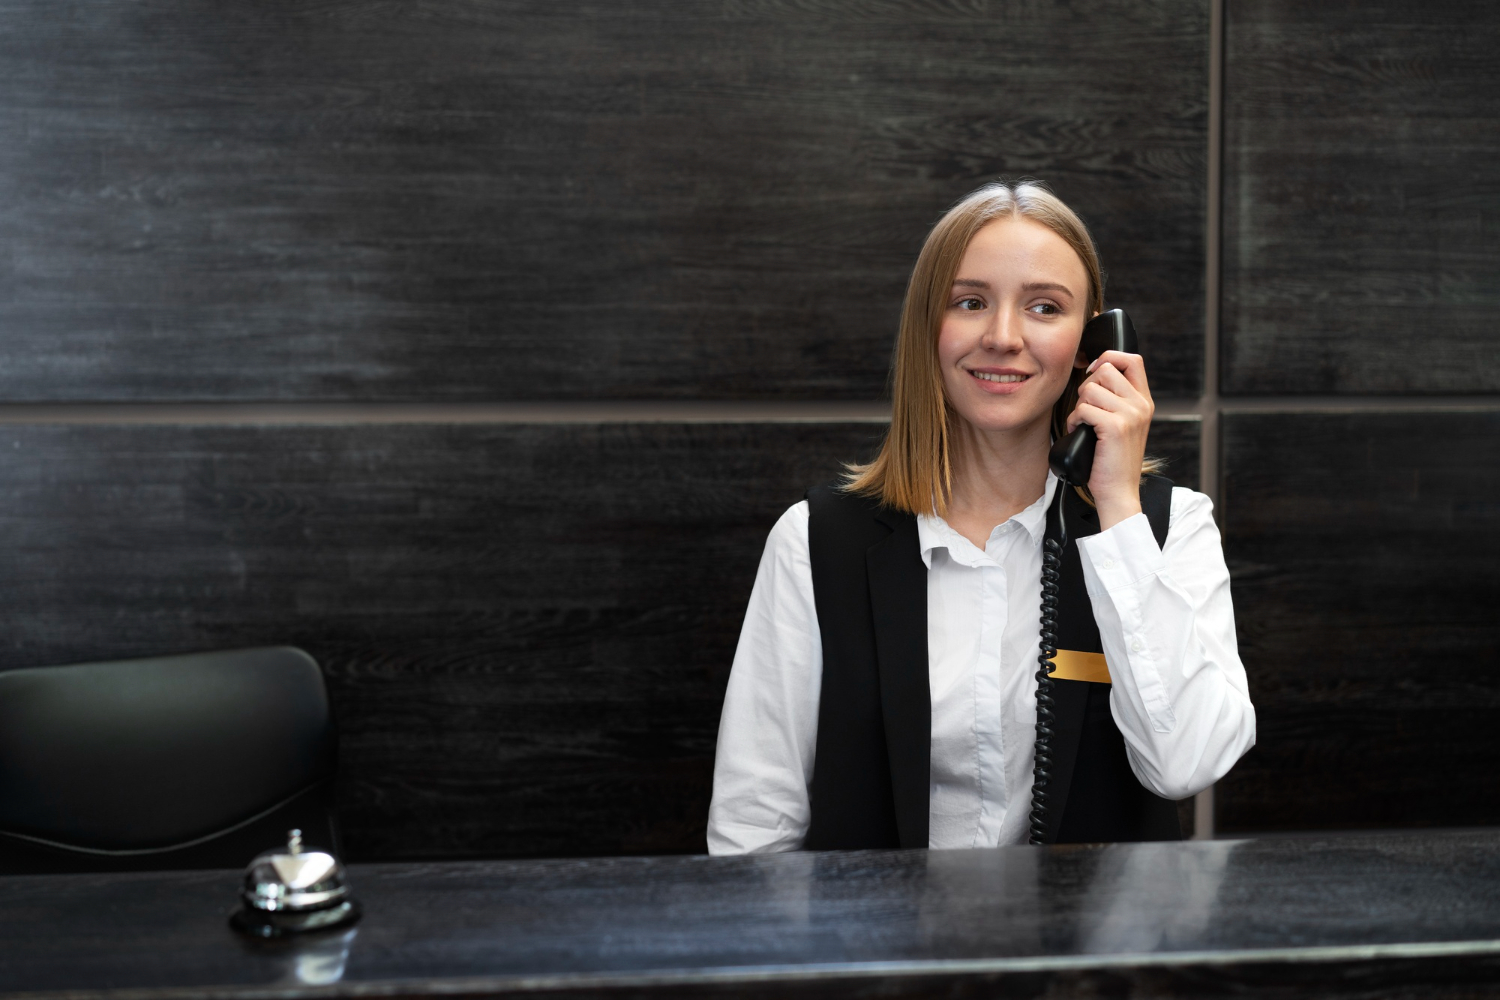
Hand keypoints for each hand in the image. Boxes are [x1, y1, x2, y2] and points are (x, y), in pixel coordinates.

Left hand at [1065, 350, 1153, 530]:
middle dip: (1087, 386)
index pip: (1133, 359)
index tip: (1092, 372)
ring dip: (1078, 405)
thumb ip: (1116, 399)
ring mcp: (1131, 415)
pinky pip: (1083, 408)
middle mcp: (1141, 405)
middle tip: (1087, 409)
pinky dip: (1074, 420)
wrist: (1119, 491)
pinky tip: (1079, 431)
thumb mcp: (1122, 425)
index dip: (1109, 358)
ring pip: (1090, 388)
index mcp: (1144, 401)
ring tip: (1083, 423)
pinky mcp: (1115, 426)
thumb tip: (1094, 373)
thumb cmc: (1112, 460)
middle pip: (1106, 369)